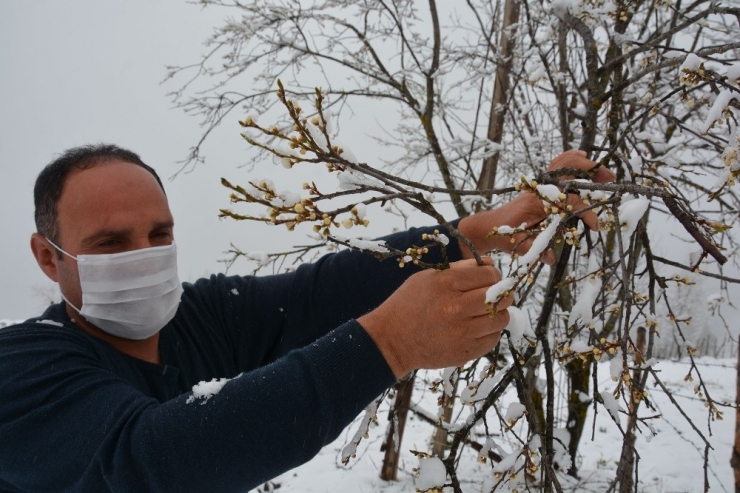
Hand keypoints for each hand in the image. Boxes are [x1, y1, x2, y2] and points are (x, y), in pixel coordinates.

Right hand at [359, 259, 510, 378]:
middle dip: (501, 293)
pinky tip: (478, 328)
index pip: (489, 274)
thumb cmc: (408, 303)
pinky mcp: (464, 352)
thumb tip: (489, 263)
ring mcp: (462, 333)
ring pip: (501, 319)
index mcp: (447, 284)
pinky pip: (493, 339)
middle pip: (499, 296)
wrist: (391, 340)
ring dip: (498, 313)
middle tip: (495, 294)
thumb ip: (460, 269)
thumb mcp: (428, 277)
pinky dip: (490, 332)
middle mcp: (456, 308)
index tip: (490, 278)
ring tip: (486, 312)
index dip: (494, 274)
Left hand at [458, 150, 615, 261]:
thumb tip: (551, 259)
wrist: (489, 226)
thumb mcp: (520, 245)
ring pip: (564, 164)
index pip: (569, 203)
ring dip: (585, 165)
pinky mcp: (540, 184)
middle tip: (611, 180)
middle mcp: (539, 189)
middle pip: (569, 171)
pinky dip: (570, 159)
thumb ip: (536, 251)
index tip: (596, 226)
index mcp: (537, 202)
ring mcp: (539, 184)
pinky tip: (583, 157)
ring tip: (605, 172)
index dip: (586, 213)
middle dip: (592, 173)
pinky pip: (557, 165)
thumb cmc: (504, 235)